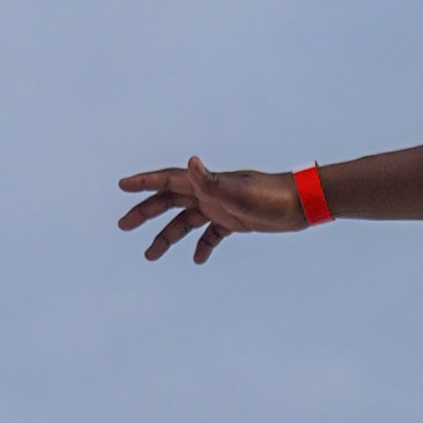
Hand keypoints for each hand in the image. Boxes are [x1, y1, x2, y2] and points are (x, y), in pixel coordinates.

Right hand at [115, 156, 307, 261]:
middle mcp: (209, 193)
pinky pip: (211, 234)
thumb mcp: (238, 191)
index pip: (167, 180)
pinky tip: (198, 260)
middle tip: (123, 226)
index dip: (144, 182)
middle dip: (145, 212)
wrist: (301, 204)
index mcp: (206, 183)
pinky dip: (202, 245)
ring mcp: (221, 207)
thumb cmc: (271, 195)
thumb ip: (212, 181)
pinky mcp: (235, 221)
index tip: (122, 186)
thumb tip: (190, 162)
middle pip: (169, 202)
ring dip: (167, 237)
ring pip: (186, 222)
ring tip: (150, 255)